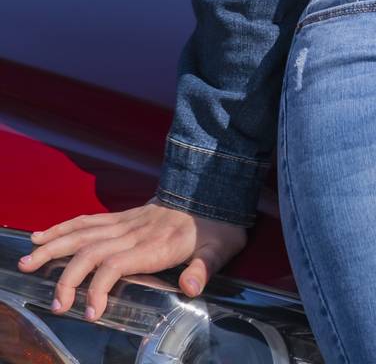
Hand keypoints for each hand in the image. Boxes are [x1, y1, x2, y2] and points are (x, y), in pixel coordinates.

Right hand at [17, 200, 248, 320]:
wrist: (216, 191)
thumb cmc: (217, 228)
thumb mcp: (220, 249)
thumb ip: (204, 268)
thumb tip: (191, 287)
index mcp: (156, 244)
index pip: (116, 264)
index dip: (99, 287)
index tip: (90, 313)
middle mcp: (135, 230)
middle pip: (92, 250)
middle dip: (68, 276)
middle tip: (55, 304)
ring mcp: (126, 221)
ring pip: (83, 232)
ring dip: (54, 247)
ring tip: (27, 262)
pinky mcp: (122, 216)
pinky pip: (88, 221)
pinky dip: (63, 228)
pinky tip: (42, 235)